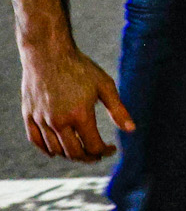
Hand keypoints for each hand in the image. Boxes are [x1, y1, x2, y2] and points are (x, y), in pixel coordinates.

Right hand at [20, 44, 134, 160]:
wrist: (48, 52)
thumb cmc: (80, 68)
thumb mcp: (105, 86)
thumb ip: (118, 110)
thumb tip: (131, 130)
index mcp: (79, 114)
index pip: (93, 146)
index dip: (105, 151)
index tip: (111, 148)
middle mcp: (58, 121)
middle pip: (74, 153)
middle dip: (89, 157)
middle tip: (97, 154)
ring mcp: (41, 119)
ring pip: (55, 150)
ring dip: (70, 155)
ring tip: (81, 150)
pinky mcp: (28, 115)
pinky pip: (35, 141)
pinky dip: (47, 149)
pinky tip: (57, 150)